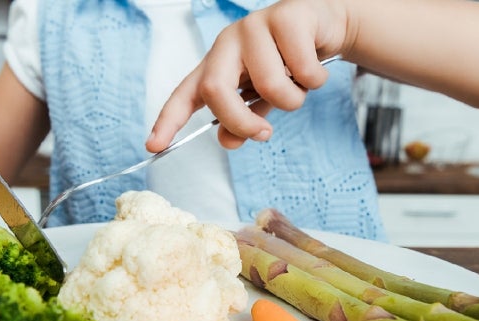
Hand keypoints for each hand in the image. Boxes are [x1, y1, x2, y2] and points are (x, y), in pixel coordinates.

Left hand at [147, 0, 345, 151]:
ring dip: (293, 98)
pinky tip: (315, 65)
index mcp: (216, 64)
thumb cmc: (288, 63)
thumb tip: (229, 141)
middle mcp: (228, 42)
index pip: (185, 94)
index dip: (168, 121)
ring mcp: (254, 26)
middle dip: (240, 120)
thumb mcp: (261, 99)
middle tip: (264, 133)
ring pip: (269, 84)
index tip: (154, 146)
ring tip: (300, 84)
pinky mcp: (285, 17)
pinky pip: (302, 69)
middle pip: (215, 89)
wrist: (325, 25)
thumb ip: (244, 120)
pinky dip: (315, 79)